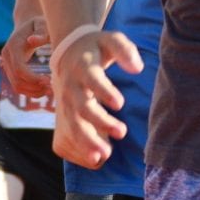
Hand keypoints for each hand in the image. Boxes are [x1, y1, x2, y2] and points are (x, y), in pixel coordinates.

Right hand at [0, 14, 50, 102]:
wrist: (27, 25)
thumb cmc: (38, 24)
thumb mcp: (41, 24)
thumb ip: (40, 32)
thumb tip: (32, 40)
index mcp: (13, 46)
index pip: (19, 69)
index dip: (33, 78)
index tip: (49, 80)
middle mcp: (6, 57)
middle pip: (17, 80)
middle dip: (35, 87)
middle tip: (52, 88)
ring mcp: (7, 64)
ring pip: (17, 86)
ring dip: (33, 92)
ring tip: (50, 91)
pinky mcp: (11, 70)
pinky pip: (18, 85)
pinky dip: (30, 91)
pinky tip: (44, 90)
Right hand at [49, 26, 143, 167]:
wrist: (68, 53)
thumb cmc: (97, 48)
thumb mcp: (112, 40)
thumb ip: (125, 50)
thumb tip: (137, 68)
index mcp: (83, 67)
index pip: (92, 79)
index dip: (104, 91)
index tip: (120, 104)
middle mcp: (71, 87)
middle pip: (81, 107)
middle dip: (100, 122)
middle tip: (121, 132)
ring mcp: (64, 104)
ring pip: (72, 125)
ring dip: (86, 142)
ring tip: (103, 156)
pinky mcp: (62, 117)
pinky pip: (65, 137)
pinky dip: (78, 149)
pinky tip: (94, 159)